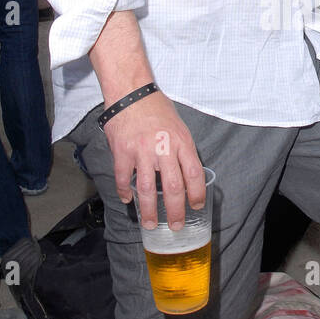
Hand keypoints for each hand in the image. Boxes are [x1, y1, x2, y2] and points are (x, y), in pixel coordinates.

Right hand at [102, 90, 204, 229]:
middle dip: (176, 211)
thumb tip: (188, 176)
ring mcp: (142, 150)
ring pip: (146, 188)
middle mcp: (164, 148)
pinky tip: (127, 200)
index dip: (197, 194)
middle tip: (176, 225)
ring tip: (151, 224)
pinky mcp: (123, 151)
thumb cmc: (157, 109)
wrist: (131, 93)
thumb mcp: (179, 127)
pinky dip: (124, 192)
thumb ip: (183, 150)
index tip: (196, 207)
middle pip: (173, 187)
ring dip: (149, 210)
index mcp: (182, 141)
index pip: (194, 174)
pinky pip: (123, 177)